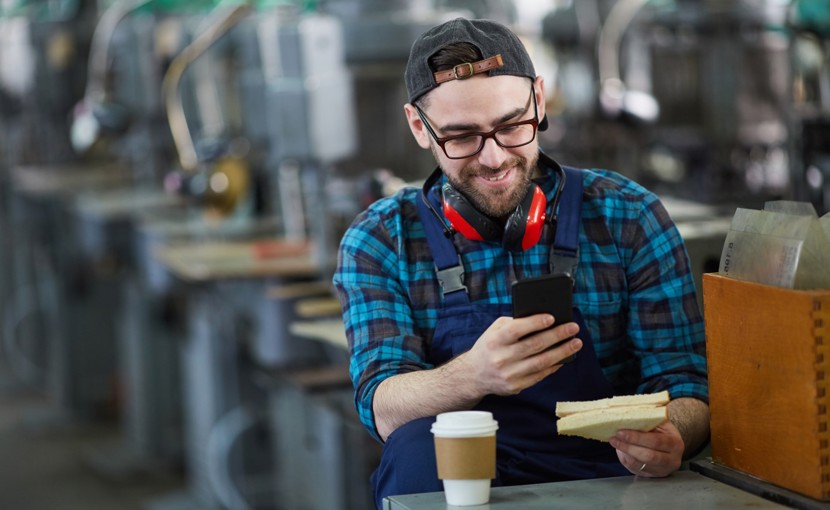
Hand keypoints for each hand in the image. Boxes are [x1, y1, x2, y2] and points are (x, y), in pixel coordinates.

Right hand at [459, 314, 582, 397]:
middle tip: (573, 328)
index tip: (552, 317)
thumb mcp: (494, 330)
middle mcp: (501, 358)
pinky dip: (554, 366)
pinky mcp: (515, 387)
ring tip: (576, 343)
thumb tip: (543, 320)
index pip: (516, 330)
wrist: (473, 375)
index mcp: (494, 340)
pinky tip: (564, 358)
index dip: (535, 323)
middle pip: (534, 345)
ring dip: (562, 352)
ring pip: (541, 362)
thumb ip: (514, 323)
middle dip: (557, 335)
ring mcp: (509, 374)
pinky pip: (540, 375)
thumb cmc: (489, 346)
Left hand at [609, 421, 683, 477]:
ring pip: (639, 464)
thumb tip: (626, 412)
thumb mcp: (659, 421)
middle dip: (628, 447)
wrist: (669, 444)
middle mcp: (672, 460)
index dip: (636, 438)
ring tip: (615, 442)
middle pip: (648, 456)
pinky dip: (625, 459)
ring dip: (624, 452)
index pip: (655, 441)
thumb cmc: (662, 430)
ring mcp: (663, 470)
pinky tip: (620, 449)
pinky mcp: (653, 475)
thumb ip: (647, 417)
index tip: (621, 432)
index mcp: (675, 443)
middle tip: (614, 438)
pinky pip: (635, 469)